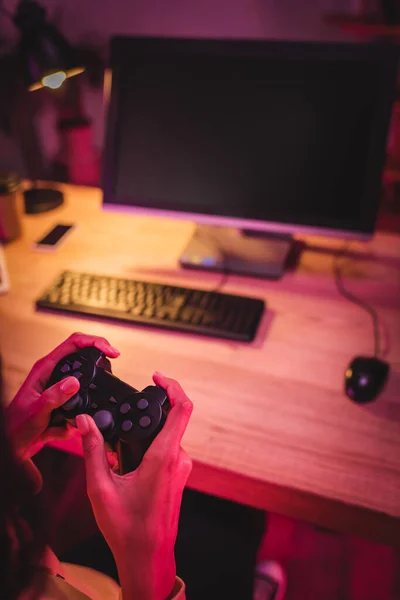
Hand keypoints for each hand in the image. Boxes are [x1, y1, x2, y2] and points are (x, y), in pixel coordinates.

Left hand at [6, 332, 119, 488]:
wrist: (12, 446)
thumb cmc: (16, 425)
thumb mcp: (37, 410)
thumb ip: (55, 396)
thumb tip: (74, 382)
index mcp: (45, 368)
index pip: (74, 344)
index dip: (95, 342)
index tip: (110, 351)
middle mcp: (53, 375)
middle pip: (83, 358)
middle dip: (97, 366)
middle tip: (111, 370)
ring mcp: (59, 389)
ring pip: (84, 385)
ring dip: (87, 398)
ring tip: (81, 410)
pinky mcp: (63, 403)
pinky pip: (79, 406)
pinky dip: (77, 418)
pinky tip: (65, 428)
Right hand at [77, 372, 192, 599]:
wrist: (148, 556)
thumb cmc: (127, 528)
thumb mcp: (101, 487)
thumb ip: (93, 450)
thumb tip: (86, 422)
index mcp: (164, 457)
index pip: (181, 409)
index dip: (172, 386)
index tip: (157, 377)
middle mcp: (178, 459)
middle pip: (172, 419)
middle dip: (148, 413)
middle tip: (125, 418)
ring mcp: (182, 468)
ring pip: (167, 436)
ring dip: (147, 434)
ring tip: (122, 450)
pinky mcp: (179, 476)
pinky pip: (168, 450)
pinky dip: (150, 447)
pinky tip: (130, 465)